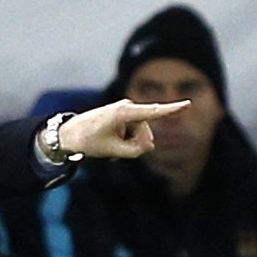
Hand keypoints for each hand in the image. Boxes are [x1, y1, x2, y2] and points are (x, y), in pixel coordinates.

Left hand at [56, 99, 192, 160]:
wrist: (68, 134)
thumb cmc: (87, 141)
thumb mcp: (113, 151)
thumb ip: (135, 150)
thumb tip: (150, 144)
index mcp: (123, 112)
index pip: (153, 112)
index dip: (172, 110)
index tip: (189, 104)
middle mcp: (127, 107)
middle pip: (145, 133)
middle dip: (135, 145)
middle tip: (114, 152)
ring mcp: (126, 111)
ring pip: (140, 134)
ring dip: (128, 144)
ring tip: (110, 147)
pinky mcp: (123, 116)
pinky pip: (133, 132)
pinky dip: (125, 142)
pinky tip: (112, 146)